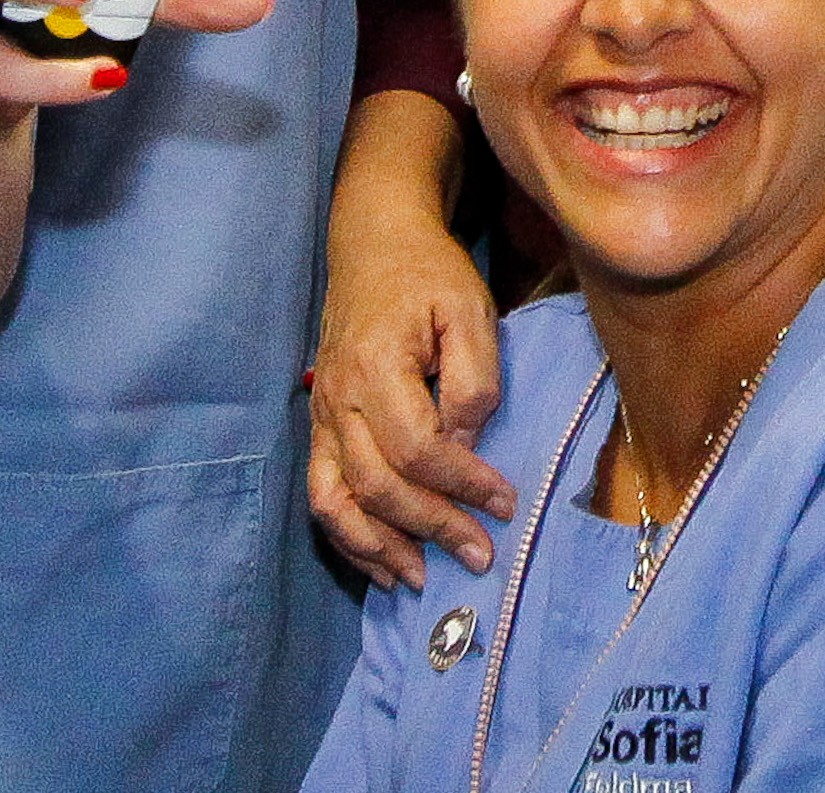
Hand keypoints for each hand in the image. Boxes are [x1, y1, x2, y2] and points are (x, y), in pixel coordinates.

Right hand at [308, 92, 512, 590]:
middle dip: (431, 527)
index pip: (417, 447)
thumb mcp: (469, 310)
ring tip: (423, 579)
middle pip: (376, 484)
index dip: (462, 484)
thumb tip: (466, 444)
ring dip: (378, 548)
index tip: (505, 502)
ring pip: (336, 500)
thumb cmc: (429, 276)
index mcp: (377, 366)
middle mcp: (338, 398)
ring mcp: (322, 415)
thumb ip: (473, 380)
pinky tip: (382, 563)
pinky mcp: (319, 426)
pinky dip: (348, 536)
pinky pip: (322, 493)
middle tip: (479, 556)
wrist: (374, 245)